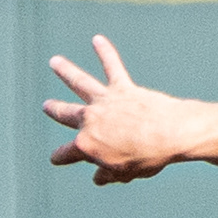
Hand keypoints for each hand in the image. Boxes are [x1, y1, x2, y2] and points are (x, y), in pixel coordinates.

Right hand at [42, 36, 190, 183]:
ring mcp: (105, 101)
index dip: (61, 157)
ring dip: (66, 71)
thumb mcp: (126, 173)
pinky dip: (105, 52)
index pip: (68, 152)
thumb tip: (98, 178)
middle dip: (56, 110)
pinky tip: (97, 40)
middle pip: (67, 114)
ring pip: (80, 83)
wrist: (170, 134)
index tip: (56, 159)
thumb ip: (110, 174)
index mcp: (87, 145)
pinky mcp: (123, 88)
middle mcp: (90, 120)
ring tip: (55, 62)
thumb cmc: (149, 157)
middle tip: (47, 106)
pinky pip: (112, 66)